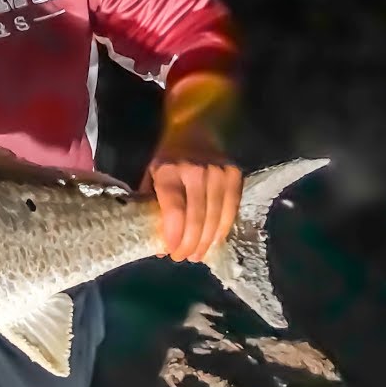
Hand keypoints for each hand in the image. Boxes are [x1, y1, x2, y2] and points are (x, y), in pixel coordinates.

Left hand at [140, 125, 242, 263]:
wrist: (194, 128)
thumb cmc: (167, 157)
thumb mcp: (151, 175)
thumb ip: (150, 205)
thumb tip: (155, 244)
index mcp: (169, 170)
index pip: (175, 211)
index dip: (174, 236)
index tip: (170, 253)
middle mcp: (196, 171)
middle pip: (197, 218)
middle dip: (190, 244)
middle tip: (183, 258)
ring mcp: (219, 173)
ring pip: (215, 217)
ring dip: (207, 241)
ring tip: (197, 255)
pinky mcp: (235, 175)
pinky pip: (231, 209)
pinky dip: (222, 228)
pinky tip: (214, 240)